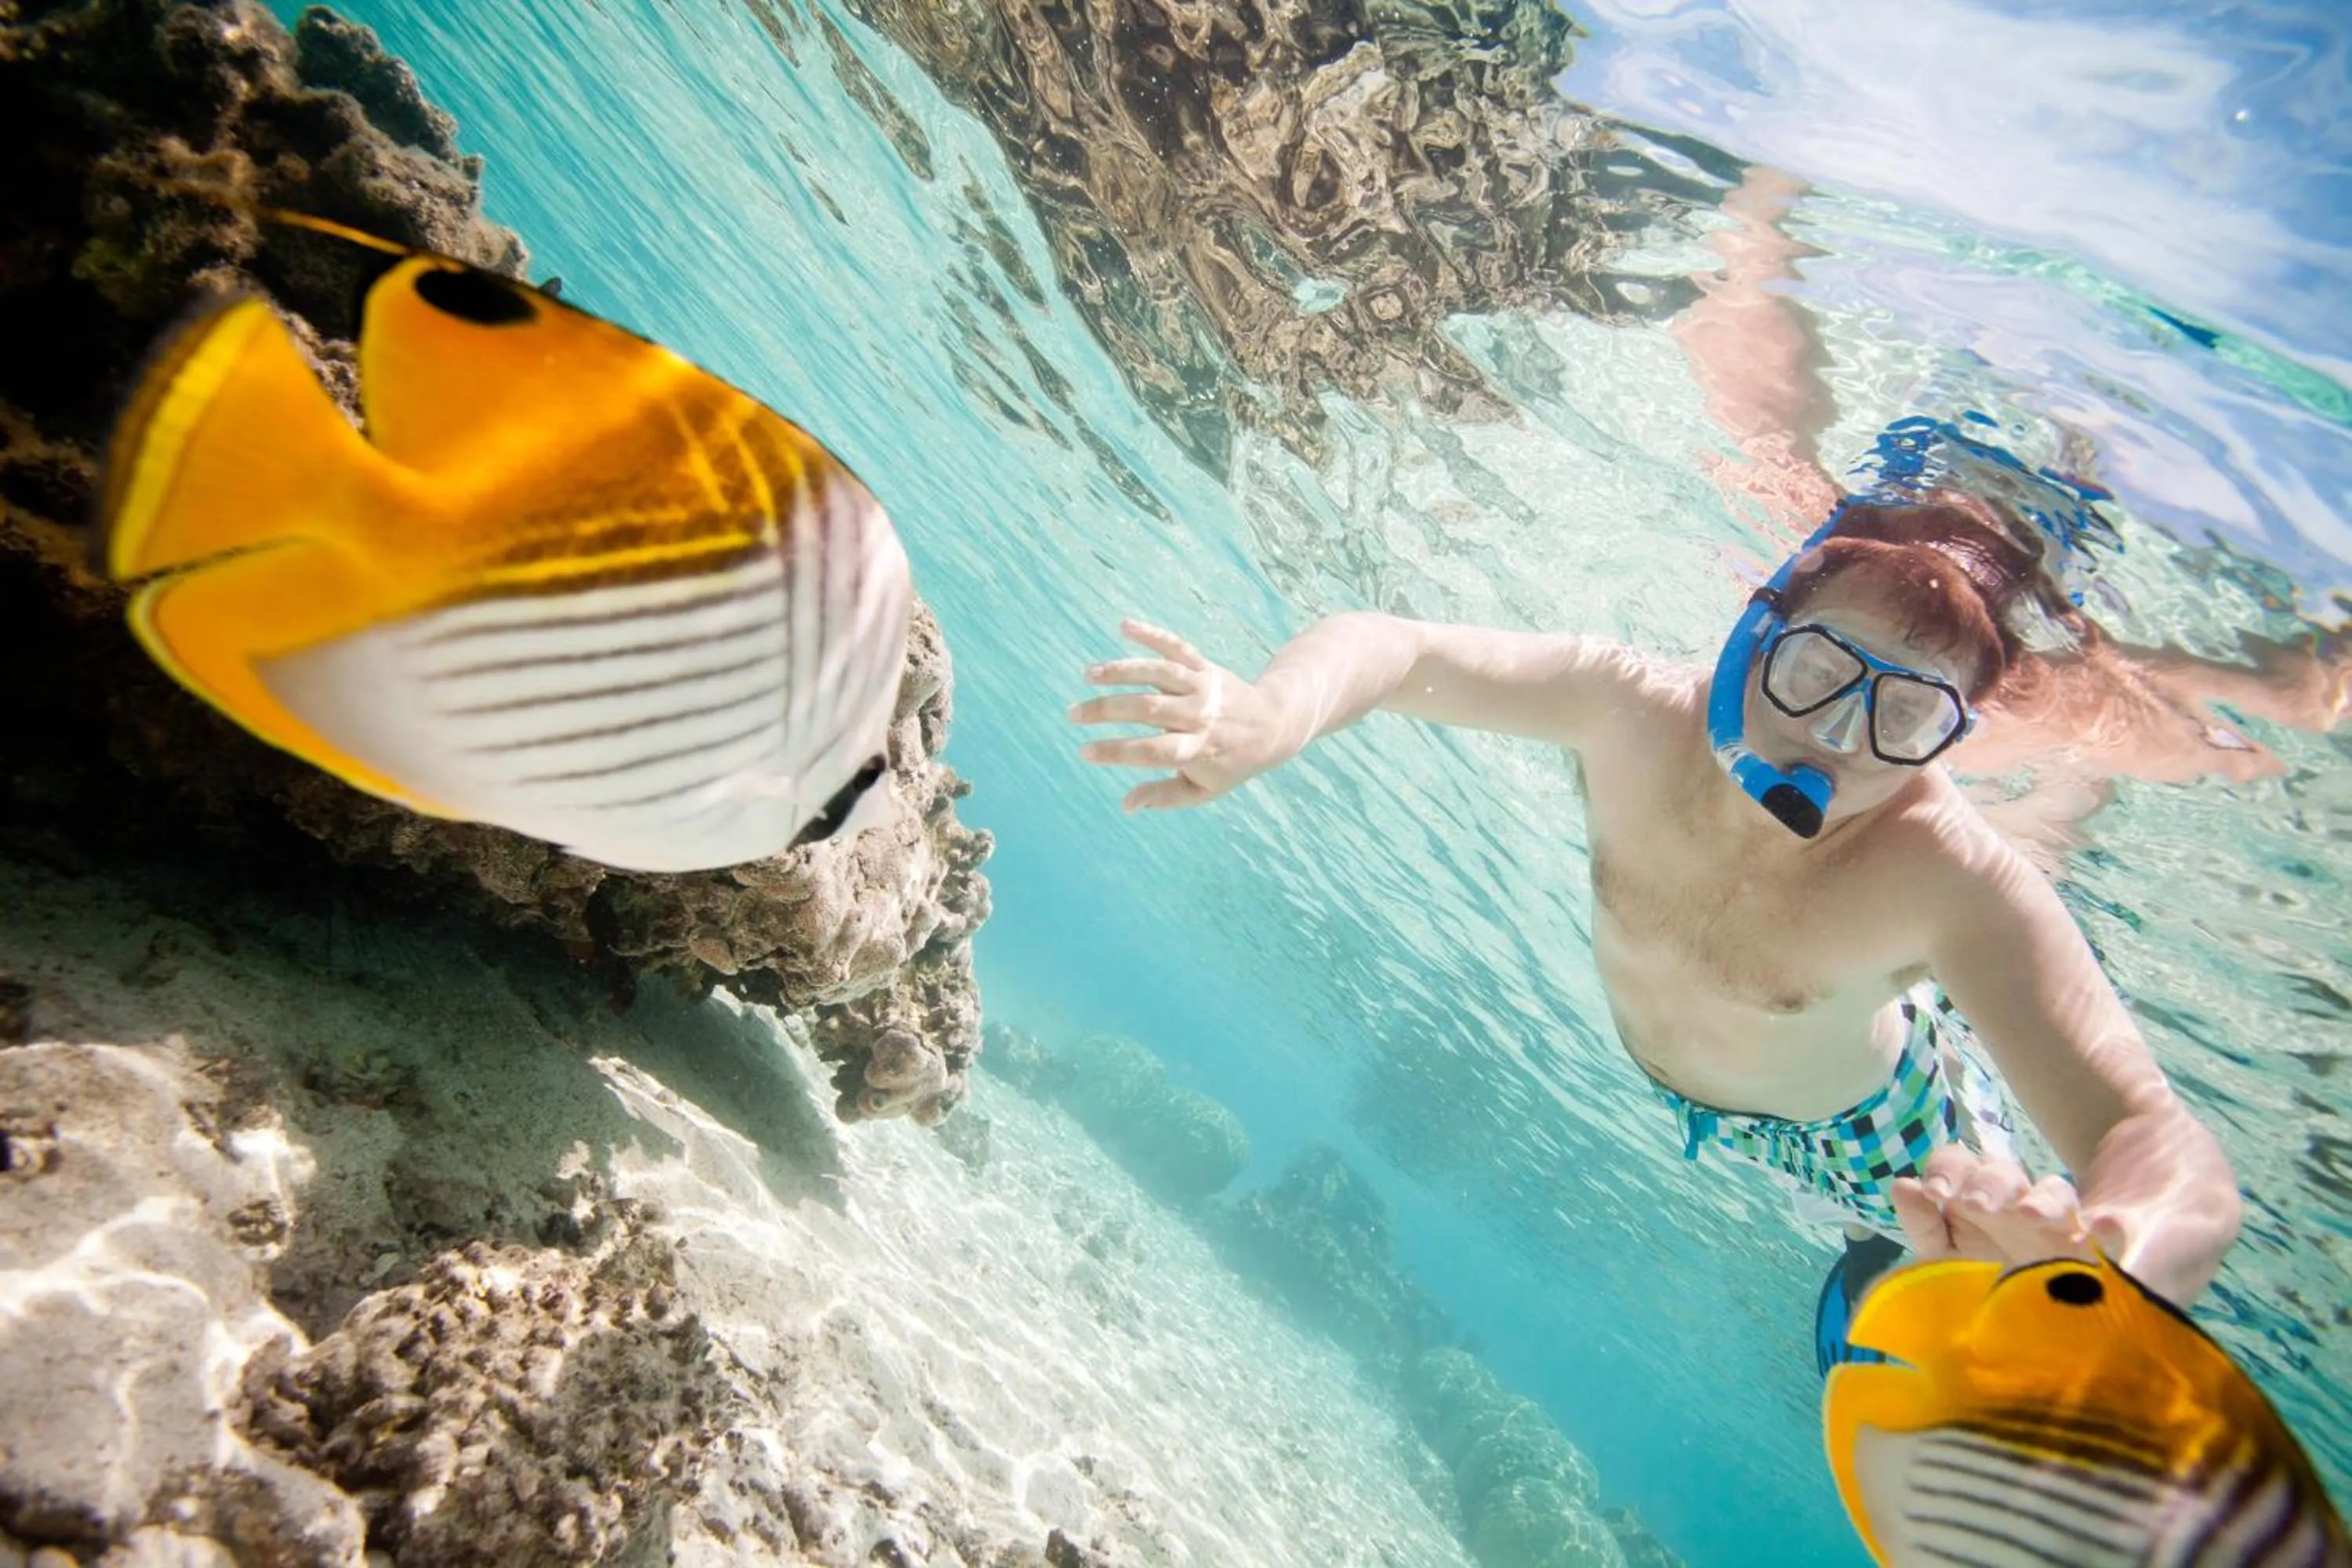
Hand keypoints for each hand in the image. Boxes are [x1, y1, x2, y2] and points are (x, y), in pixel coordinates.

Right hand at [1069, 619, 1293, 811]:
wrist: (1273, 723)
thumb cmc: (1231, 762)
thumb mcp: (1203, 791)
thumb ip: (1164, 797)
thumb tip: (1125, 805)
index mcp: (1197, 750)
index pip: (1150, 752)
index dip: (1116, 752)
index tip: (1085, 751)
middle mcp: (1199, 715)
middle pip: (1147, 710)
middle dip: (1106, 710)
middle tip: (1073, 714)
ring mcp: (1202, 687)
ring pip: (1157, 674)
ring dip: (1121, 671)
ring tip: (1088, 675)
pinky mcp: (1203, 666)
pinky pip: (1175, 647)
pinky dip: (1151, 634)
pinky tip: (1123, 625)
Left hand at [1890, 1143, 2122, 1270]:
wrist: (2020, 1336)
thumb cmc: (1975, 1286)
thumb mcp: (1943, 1260)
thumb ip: (1923, 1225)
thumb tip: (1901, 1184)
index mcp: (1972, 1197)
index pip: (1958, 1162)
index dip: (1946, 1169)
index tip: (1935, 1193)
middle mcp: (2013, 1202)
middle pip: (2003, 1171)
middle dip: (1988, 1183)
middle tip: (1975, 1204)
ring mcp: (2055, 1222)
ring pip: (2053, 1191)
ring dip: (2040, 1199)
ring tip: (2027, 1215)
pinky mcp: (2093, 1252)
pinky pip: (2109, 1233)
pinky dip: (2110, 1229)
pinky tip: (2100, 1231)